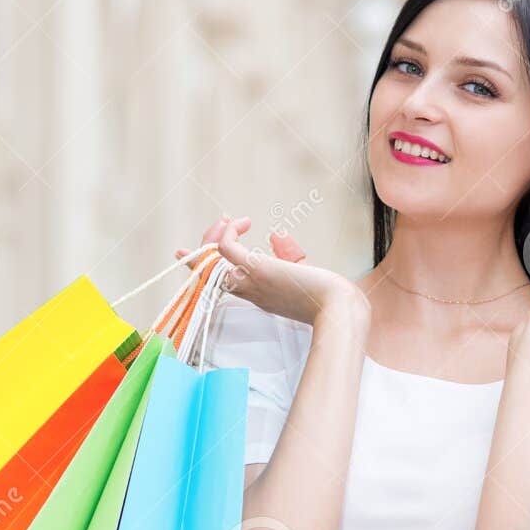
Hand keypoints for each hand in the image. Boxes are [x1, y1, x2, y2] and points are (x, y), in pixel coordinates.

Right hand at [176, 216, 366, 327]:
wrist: (338, 309)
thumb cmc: (329, 297)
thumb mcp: (304, 273)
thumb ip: (289, 255)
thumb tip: (275, 234)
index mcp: (260, 296)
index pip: (224, 284)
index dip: (206, 267)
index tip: (190, 253)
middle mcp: (250, 291)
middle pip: (209, 273)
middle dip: (205, 247)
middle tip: (220, 224)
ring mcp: (251, 282)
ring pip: (211, 263)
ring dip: (213, 237)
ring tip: (227, 220)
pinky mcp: (258, 270)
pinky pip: (227, 249)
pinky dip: (229, 231)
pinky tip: (244, 222)